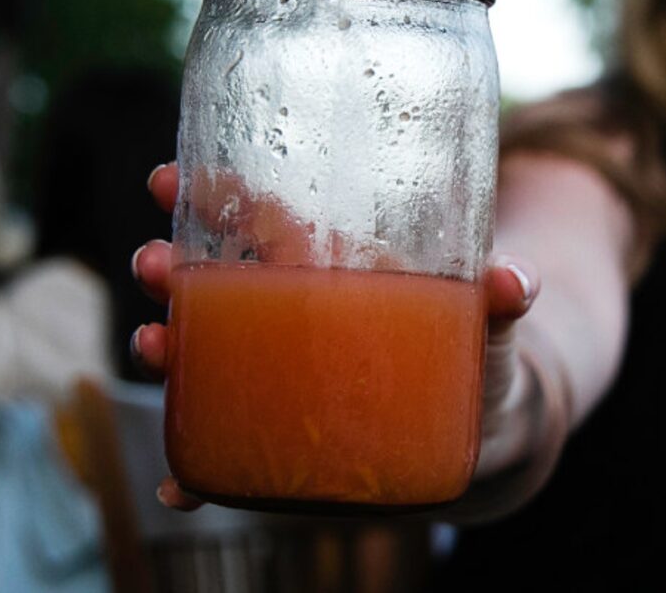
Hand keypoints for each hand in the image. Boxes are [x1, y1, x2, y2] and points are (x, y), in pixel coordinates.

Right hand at [130, 162, 542, 510]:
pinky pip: (227, 454)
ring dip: (166, 351)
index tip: (167, 180)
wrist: (483, 429)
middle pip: (215, 285)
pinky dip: (196, 472)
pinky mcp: (285, 442)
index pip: (265, 220)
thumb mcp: (492, 318)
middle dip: (171, 269)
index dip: (214, 195)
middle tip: (151, 263)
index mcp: (334, 269)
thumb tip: (514, 280)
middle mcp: (292, 319)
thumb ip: (506, 293)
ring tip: (152, 347)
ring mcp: (280, 379)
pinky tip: (176, 486)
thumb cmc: (477, 348)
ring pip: (204, 360)